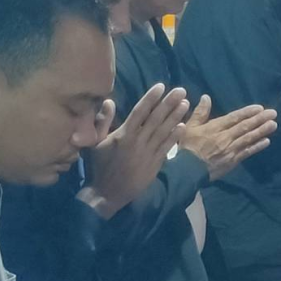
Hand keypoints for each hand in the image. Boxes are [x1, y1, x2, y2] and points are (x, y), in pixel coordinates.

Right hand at [80, 83, 188, 218]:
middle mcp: (138, 141)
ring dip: (175, 116)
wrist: (106, 194)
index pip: (140, 111)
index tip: (161, 86)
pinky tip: (182, 126)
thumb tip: (109, 101)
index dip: (151, 98)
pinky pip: (166, 147)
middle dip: (169, 103)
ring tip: (185, 103)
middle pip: (156, 118)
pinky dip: (174, 137)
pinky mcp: (154, 165)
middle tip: (181, 90)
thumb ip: (103, 121)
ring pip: (164, 131)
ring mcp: (148, 153)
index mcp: (123, 134)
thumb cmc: (99, 167)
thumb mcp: (95, 143)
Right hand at [179, 95, 277, 180]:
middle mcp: (225, 137)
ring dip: (262, 131)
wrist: (188, 171)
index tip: (260, 108)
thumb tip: (206, 97)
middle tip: (273, 113)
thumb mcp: (189, 127)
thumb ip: (199, 112)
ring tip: (274, 124)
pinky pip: (247, 152)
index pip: (234, 118)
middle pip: (245, 127)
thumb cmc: (188, 147)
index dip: (248, 112)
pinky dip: (257, 146)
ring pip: (248, 138)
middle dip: (260, 119)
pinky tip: (266, 141)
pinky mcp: (233, 161)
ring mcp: (230, 150)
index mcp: (215, 127)